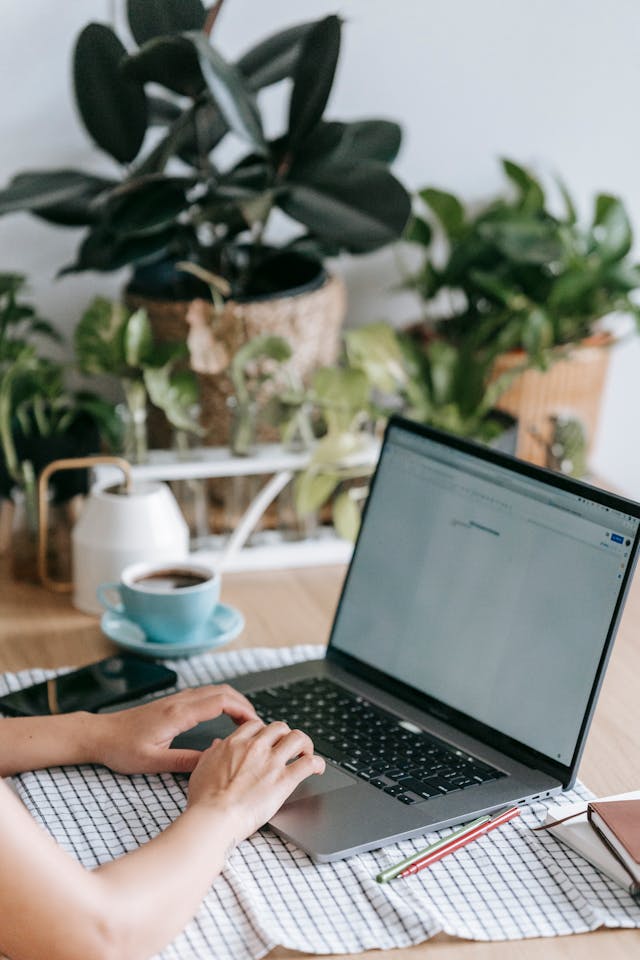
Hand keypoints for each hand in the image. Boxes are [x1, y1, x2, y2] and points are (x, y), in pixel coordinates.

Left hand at [92, 685, 257, 774]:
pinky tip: (223, 716)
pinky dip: (221, 701)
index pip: (220, 702)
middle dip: (244, 704)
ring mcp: (176, 700)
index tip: (256, 724)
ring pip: (214, 690)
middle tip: (256, 724)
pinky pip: (204, 695)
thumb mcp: (154, 762)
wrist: (100, 735)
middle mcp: (179, 702)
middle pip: (222, 691)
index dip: (242, 710)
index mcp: (178, 714)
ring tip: (244, 722)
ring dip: (233, 701)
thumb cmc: (122, 749)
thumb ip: (186, 762)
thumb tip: (213, 762)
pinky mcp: (172, 703)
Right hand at [187, 719, 325, 841]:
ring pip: (297, 738)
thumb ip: (212, 753)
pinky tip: (317, 768)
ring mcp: (272, 762)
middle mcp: (256, 747)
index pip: (257, 725)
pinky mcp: (284, 780)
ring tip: (306, 753)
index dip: (265, 731)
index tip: (268, 740)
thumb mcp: (201, 767)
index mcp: (235, 743)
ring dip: (305, 744)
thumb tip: (218, 745)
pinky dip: (317, 763)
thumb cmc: (204, 799)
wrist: (214, 817)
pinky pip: (308, 763)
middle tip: (288, 747)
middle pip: (280, 727)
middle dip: (286, 735)